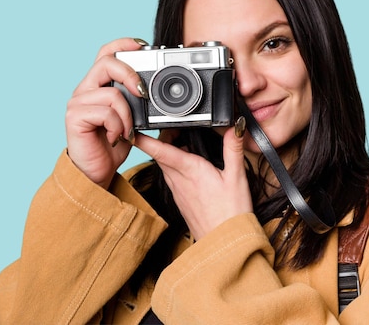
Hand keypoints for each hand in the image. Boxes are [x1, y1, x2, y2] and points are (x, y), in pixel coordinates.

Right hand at [65, 38, 146, 187]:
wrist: (96, 172)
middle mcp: (85, 90)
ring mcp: (77, 103)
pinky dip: (117, 126)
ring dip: (127, 115)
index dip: (123, 44)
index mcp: (98, 85)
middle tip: (143, 93)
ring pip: (112, 93)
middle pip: (106, 62)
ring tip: (126, 131)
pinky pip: (105, 112)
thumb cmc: (112, 145)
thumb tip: (155, 88)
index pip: (106, 53)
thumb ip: (137, 101)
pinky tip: (114, 138)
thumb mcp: (131, 118)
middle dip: (130, 74)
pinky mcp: (74, 117)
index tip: (142, 46)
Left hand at [134, 118, 251, 239]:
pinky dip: (175, 166)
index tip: (132, 128)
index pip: (160, 150)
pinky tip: (192, 166)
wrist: (224, 243)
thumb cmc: (230, 212)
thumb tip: (234, 127)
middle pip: (160, 153)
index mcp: (190, 170)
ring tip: (185, 141)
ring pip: (165, 165)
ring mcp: (177, 190)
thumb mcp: (236, 177)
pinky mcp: (180, 199)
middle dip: (163, 137)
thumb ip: (232, 148)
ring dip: (169, 151)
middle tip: (176, 125)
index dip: (144, 138)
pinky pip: (171, 177)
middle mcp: (178, 179)